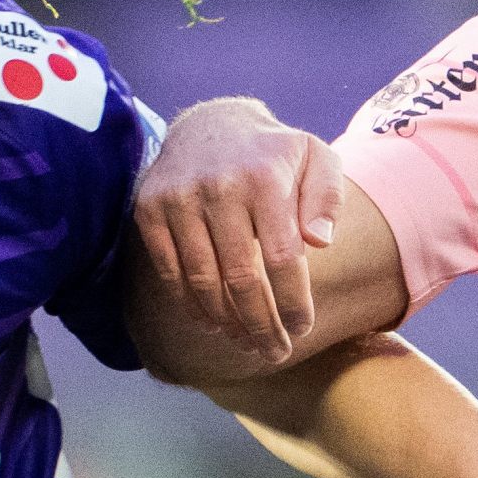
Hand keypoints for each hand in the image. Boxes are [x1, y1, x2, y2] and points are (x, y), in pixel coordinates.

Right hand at [132, 96, 341, 367]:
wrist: (210, 124)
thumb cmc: (273, 153)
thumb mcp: (315, 157)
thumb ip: (327, 197)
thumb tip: (321, 241)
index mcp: (265, 177)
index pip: (283, 257)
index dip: (292, 301)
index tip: (301, 328)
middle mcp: (219, 186)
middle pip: (241, 278)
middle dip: (261, 325)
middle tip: (275, 353)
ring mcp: (179, 198)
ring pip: (203, 281)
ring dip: (226, 322)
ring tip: (246, 342)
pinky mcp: (149, 209)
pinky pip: (170, 272)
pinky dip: (190, 304)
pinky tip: (212, 322)